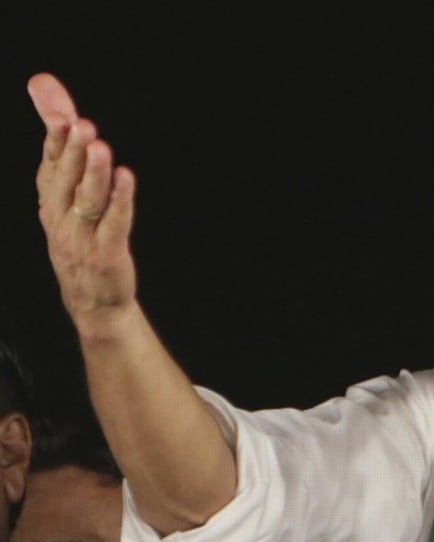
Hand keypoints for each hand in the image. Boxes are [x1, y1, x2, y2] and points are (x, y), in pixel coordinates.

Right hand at [27, 73, 137, 337]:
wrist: (93, 301)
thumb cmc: (80, 240)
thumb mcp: (64, 195)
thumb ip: (62, 145)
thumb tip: (48, 90)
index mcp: (51, 203)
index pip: (50, 167)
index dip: (55, 143)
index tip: (60, 117)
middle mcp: (61, 218)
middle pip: (66, 181)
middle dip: (73, 152)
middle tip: (82, 126)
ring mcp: (83, 237)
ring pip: (87, 201)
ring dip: (94, 173)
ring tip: (101, 147)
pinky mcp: (108, 253)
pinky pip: (114, 223)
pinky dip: (120, 201)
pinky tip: (126, 179)